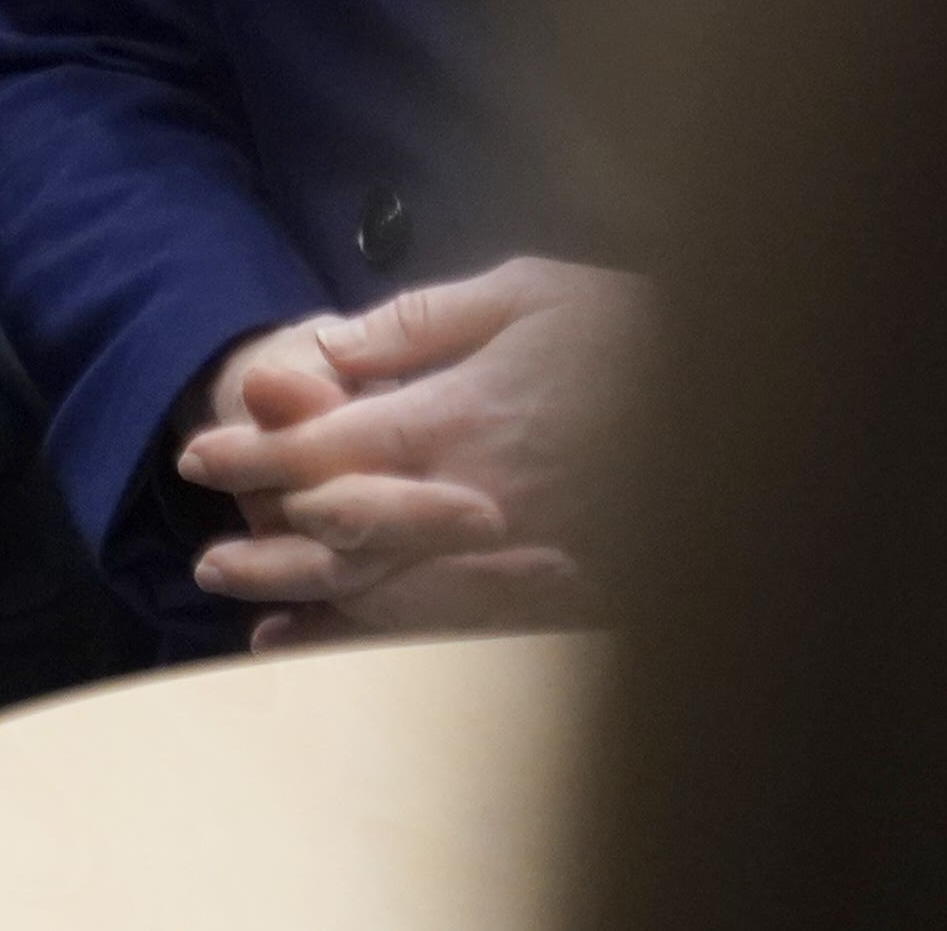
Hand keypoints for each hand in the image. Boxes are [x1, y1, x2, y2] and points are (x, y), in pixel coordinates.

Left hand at [176, 258, 643, 641]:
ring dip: (314, 605)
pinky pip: (458, 632)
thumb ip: (419, 321)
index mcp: (458, 414)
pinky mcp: (558, 596)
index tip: (197, 456)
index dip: (255, 452)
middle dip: (266, 548)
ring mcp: (515, 555)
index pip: (327, 443)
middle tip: (204, 564)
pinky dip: (394, 647)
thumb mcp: (526, 293)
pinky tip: (353, 653)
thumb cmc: (635, 333)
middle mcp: (473, 494)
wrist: (750, 400)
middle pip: (341, 534)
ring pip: (391, 593)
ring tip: (252, 621)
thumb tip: (329, 344)